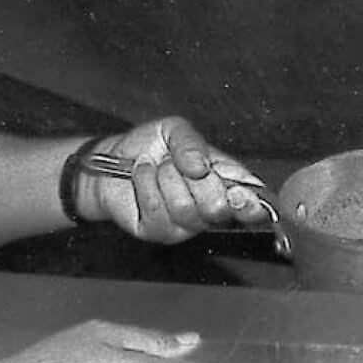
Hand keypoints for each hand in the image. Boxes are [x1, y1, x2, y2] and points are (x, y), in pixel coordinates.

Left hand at [86, 117, 270, 243]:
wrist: (109, 162)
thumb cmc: (148, 146)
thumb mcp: (173, 130)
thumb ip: (191, 142)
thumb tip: (202, 165)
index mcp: (224, 181)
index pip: (252, 200)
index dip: (252, 203)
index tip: (241, 195)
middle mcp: (209, 207)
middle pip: (219, 207)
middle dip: (197, 181)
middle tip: (182, 166)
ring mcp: (186, 224)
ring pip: (186, 208)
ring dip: (165, 179)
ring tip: (157, 169)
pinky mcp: (160, 232)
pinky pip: (158, 211)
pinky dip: (146, 185)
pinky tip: (142, 176)